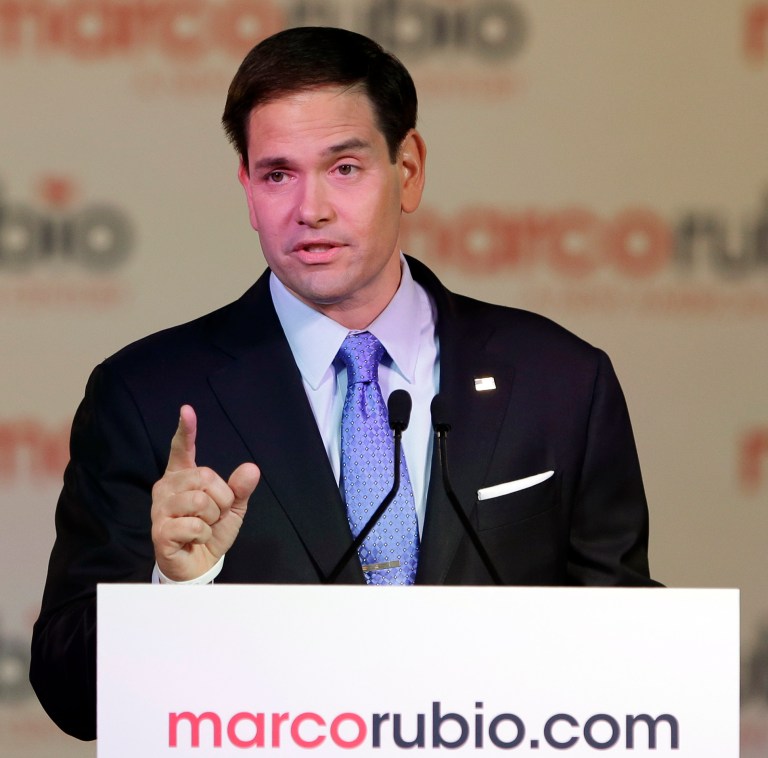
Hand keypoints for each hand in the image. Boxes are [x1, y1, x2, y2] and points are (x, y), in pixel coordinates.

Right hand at [151, 405, 259, 581]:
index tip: (187, 410)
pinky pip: (193, 526)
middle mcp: (167, 488)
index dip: (185, 430)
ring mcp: (160, 509)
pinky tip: (195, 539)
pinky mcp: (159, 531)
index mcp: (183, 477)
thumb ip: (240, 488)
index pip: (182, 449)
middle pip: (204, 476)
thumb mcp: (233, 507)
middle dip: (221, 498)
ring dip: (213, 518)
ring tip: (204, 526)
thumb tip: (251, 469)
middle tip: (215, 514)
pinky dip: (204, 535)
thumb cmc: (211, 531)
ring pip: (200, 501)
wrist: (199, 565)